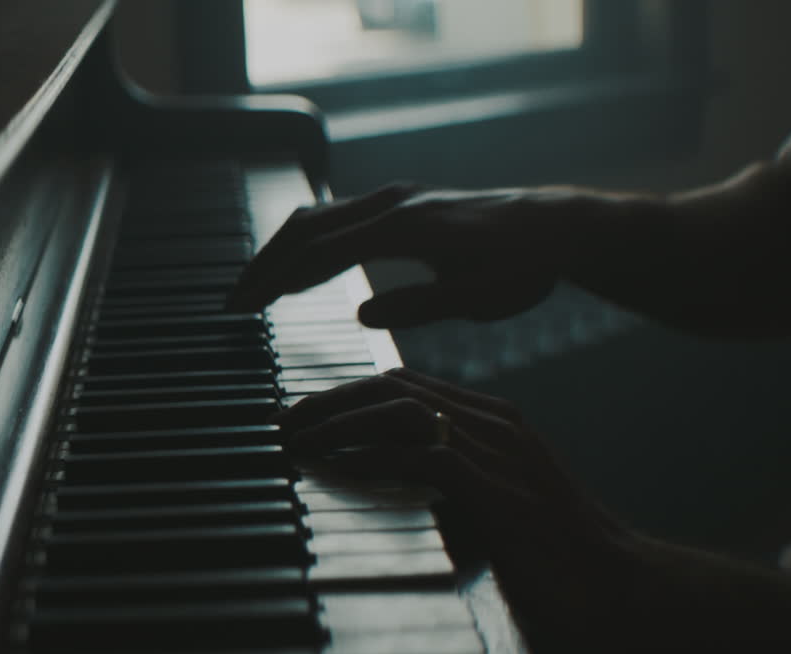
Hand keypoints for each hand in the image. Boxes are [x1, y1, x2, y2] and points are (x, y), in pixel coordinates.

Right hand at [227, 183, 648, 326]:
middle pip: (306, 228)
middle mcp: (392, 204)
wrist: (556, 226)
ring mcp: (394, 199)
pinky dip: (307, 241)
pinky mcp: (399, 204)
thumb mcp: (475, 296)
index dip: (276, 281)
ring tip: (254, 287)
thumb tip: (361, 316)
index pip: (320, 254)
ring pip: (318, 217)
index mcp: (403, 226)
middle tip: (233, 302)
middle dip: (264, 264)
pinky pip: (337, 217)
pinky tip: (297, 266)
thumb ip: (417, 305)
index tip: (244, 308)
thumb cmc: (522, 265)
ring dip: (281, 250)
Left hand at [278, 368, 790, 653]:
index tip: (301, 413)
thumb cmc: (550, 550)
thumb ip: (440, 477)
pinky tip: (339, 468)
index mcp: (492, 419)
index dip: (345, 393)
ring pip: (401, 409)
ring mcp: (500, 451)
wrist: (619, 585)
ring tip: (297, 440)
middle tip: (284, 422)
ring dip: (340, 421)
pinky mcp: (499, 489)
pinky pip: (423, 455)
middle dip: (330, 399)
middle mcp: (494, 422)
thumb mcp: (487, 499)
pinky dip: (374, 456)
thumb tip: (373, 472)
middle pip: (392, 385)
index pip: (403, 382)